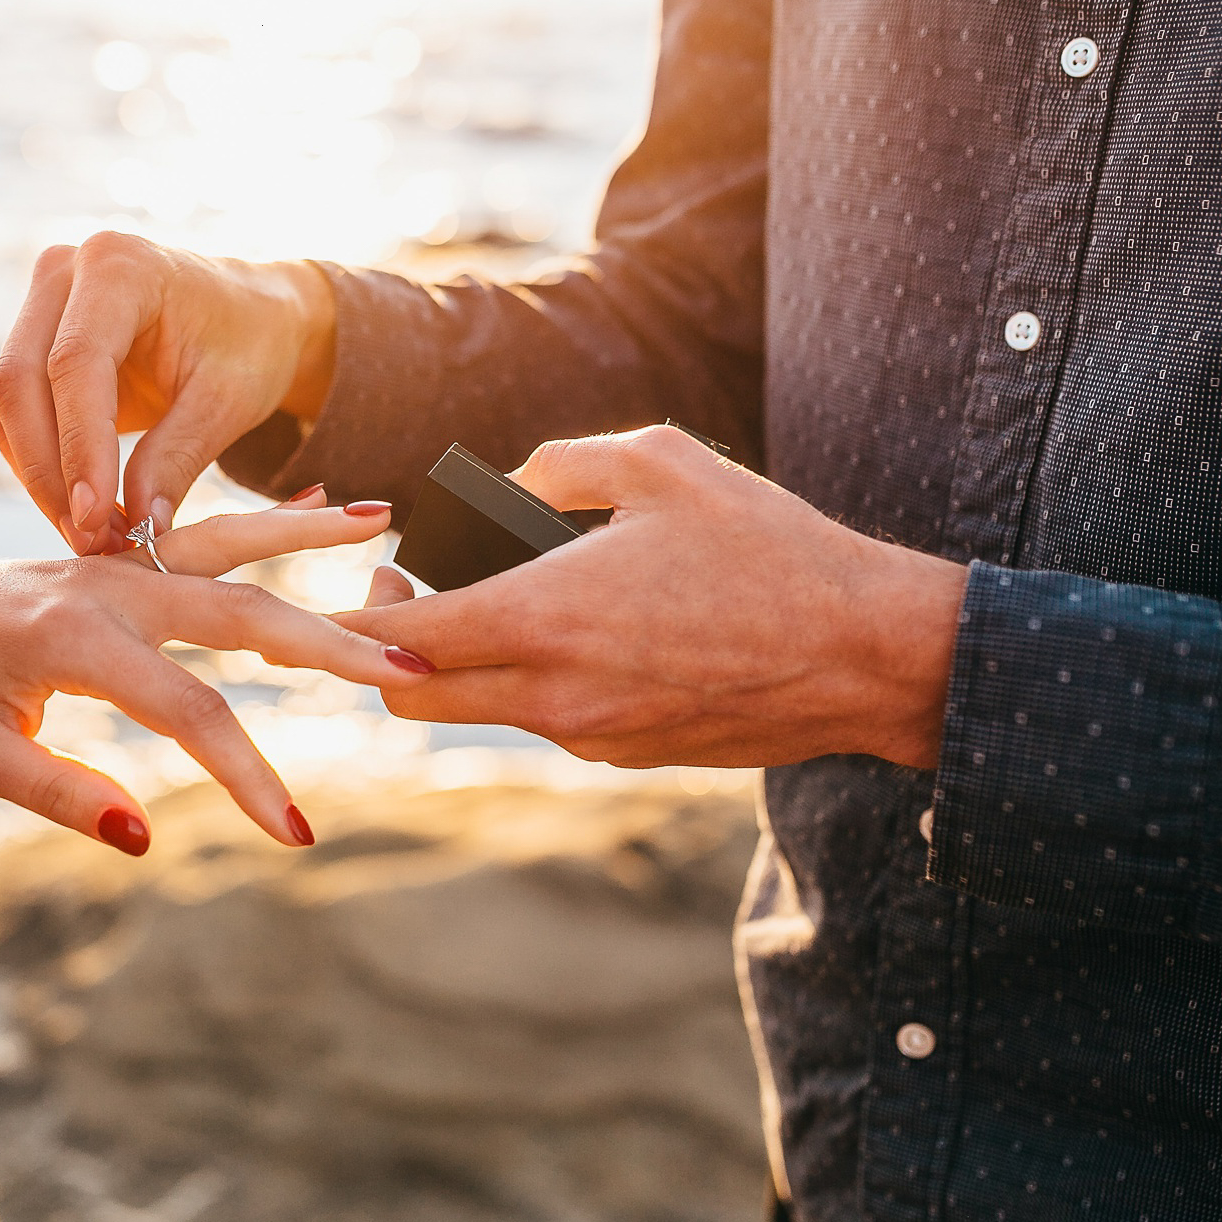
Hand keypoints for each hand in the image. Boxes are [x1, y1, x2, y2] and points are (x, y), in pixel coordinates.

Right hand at [0, 232, 336, 555]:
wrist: (251, 315)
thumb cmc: (249, 345)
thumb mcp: (226, 402)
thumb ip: (177, 459)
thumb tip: (141, 528)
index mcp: (119, 266)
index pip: (75, 363)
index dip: (77, 446)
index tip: (94, 517)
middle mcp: (64, 272)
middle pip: (19, 381)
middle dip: (48, 471)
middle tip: (88, 540)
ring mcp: (41, 305)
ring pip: (9, 406)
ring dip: (42, 478)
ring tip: (96, 535)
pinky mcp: (35, 343)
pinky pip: (18, 416)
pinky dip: (45, 468)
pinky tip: (86, 510)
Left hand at [0, 491, 420, 853]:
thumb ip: (58, 790)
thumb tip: (144, 839)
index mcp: (70, 638)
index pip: (188, 711)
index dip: (249, 776)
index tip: (298, 835)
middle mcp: (105, 588)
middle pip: (239, 612)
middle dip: (329, 643)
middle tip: (411, 667)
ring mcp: (112, 566)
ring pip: (228, 548)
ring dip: (307, 541)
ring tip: (384, 521)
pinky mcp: (114, 564)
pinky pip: (202, 537)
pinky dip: (265, 524)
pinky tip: (321, 513)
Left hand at [338, 426, 969, 768]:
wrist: (868, 656)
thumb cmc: (769, 549)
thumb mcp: (661, 464)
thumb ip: (559, 465)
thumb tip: (504, 486)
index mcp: (541, 619)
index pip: (393, 640)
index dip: (352, 615)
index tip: (365, 576)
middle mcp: (551, 694)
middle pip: (410, 700)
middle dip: (382, 654)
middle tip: (407, 594)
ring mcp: (588, 737)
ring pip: (479, 712)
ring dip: (464, 667)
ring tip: (502, 601)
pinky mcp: (627, 757)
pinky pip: (546, 722)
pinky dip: (532, 684)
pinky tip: (581, 634)